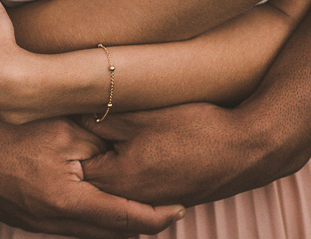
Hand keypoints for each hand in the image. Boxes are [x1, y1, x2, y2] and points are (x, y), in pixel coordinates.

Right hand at [0, 113, 187, 238]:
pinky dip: (94, 218)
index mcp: (67, 202)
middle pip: (112, 233)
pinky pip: (71, 226)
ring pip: (92, 232)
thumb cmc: (3, 130)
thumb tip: (134, 145)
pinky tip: (103, 203)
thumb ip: (98, 140)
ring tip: (145, 207)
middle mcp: (54, 222)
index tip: (182, 207)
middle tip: (171, 209)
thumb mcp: (59, 128)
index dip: (157, 215)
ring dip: (118, 222)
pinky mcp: (26, 219)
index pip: (126, 218)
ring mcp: (37, 225)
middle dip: (143, 224)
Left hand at [76, 102, 287, 207]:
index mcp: (117, 180)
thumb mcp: (141, 116)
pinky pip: (141, 182)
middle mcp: (131, 198)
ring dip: (112, 158)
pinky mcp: (172, 194)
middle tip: (84, 122)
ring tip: (116, 130)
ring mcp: (153, 200)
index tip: (63, 121)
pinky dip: (135, 166)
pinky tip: (144, 146)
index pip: (74, 165)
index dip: (67, 140)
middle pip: (95, 175)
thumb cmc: (194, 130)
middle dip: (87, 150)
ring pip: (119, 178)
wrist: (246, 150)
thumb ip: (102, 117)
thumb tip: (73, 111)